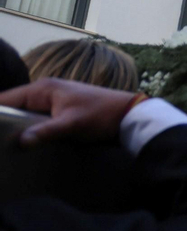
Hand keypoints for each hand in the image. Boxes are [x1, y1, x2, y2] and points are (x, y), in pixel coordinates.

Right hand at [0, 78, 139, 146]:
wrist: (129, 114)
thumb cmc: (101, 115)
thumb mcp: (72, 124)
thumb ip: (45, 132)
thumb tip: (21, 142)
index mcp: (44, 88)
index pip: (6, 98)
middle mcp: (45, 91)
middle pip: (13, 105)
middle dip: (3, 120)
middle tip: (0, 140)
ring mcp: (53, 100)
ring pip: (24, 112)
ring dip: (16, 125)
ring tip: (5, 142)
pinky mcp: (60, 110)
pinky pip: (36, 117)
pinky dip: (29, 127)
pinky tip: (25, 141)